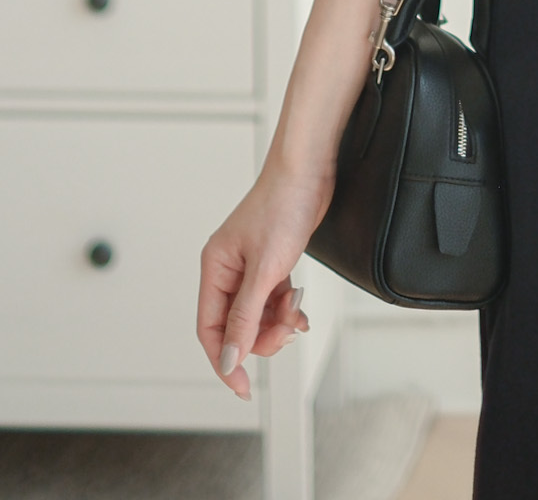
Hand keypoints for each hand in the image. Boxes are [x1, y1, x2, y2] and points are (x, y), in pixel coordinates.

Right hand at [197, 164, 328, 398]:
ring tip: (296, 313)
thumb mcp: (264, 270)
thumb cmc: (283, 207)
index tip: (243, 386)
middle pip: (236, 325)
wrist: (309, 170)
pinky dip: (286, 309)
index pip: (210, 328)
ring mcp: (250, 265)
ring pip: (257, 314)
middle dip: (260, 336)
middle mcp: (228, 269)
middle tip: (285, 334)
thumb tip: (228, 358)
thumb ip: (245, 317)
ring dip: (277, 322)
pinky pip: (272, 300)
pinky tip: (300, 313)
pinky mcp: (272, 261)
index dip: (224, 360)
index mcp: (215, 269)